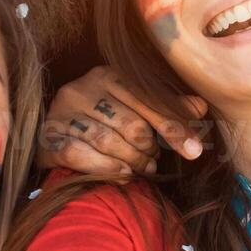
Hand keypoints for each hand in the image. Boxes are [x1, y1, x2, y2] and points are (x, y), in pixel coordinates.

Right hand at [38, 66, 206, 174]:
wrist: (55, 136)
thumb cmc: (103, 121)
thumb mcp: (134, 108)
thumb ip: (166, 108)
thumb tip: (201, 107)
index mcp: (109, 75)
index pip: (149, 103)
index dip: (174, 129)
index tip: (193, 151)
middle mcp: (83, 88)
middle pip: (131, 125)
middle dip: (148, 150)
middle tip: (152, 161)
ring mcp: (63, 111)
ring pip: (109, 142)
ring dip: (131, 162)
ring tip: (140, 170)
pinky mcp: (49, 136)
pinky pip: (81, 155)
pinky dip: (106, 169)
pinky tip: (121, 175)